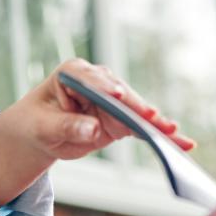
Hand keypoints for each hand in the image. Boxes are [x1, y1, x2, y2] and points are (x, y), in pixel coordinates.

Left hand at [0, 58, 196, 161]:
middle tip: (155, 120)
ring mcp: (113, 99)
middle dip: (138, 109)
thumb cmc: (36, 124)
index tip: (116, 95)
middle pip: (122, 95)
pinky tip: (179, 142)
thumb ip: (67, 127)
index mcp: (74, 74)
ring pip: (137, 111)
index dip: (105, 87)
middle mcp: (99, 81)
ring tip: (177, 136)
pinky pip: (142, 127)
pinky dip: (158, 135)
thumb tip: (93, 129)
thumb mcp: (44, 128)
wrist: (39, 133)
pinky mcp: (121, 118)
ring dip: (157, 125)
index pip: (92, 80)